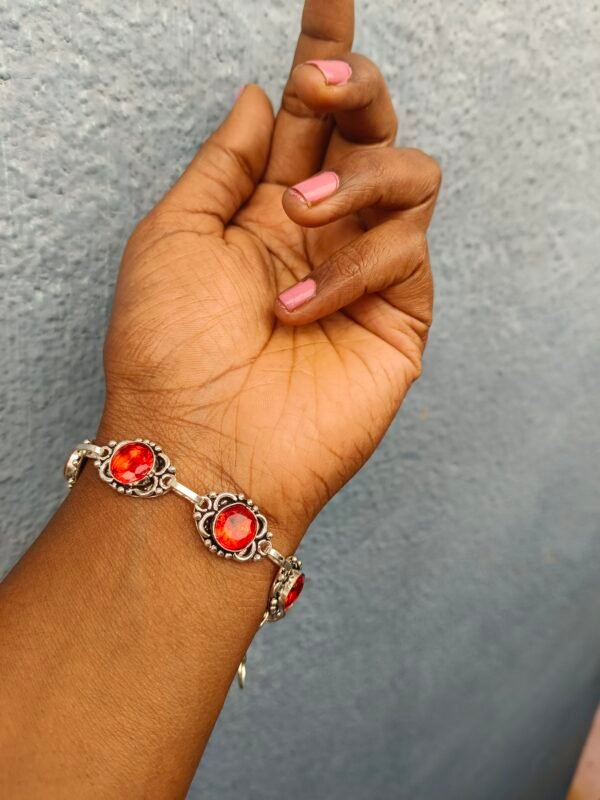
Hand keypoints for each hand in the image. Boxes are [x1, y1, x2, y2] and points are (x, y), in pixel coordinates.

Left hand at [102, 0, 440, 545]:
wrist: (201, 447)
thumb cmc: (170, 348)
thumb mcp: (174, 234)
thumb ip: (226, 163)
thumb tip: (261, 99)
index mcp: (266, 209)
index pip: (311, 118)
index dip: (326, 55)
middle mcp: (322, 232)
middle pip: (372, 129)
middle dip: (355, 91)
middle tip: (322, 85)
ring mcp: (365, 272)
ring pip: (409, 176)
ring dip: (351, 184)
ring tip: (294, 222)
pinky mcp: (401, 316)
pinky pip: (407, 251)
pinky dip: (351, 269)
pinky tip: (299, 310)